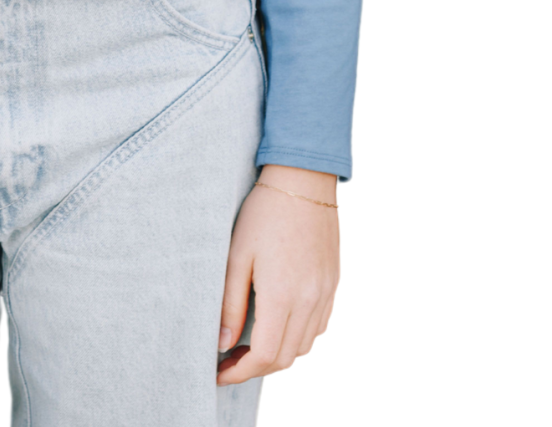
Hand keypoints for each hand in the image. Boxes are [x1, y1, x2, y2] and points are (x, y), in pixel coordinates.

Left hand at [216, 164, 339, 382]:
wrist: (303, 179)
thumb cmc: (263, 212)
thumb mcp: (237, 255)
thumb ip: (230, 304)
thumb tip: (223, 344)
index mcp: (283, 296)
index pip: (264, 356)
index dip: (240, 372)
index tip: (219, 371)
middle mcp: (309, 301)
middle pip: (285, 357)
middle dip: (255, 367)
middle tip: (229, 359)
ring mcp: (325, 293)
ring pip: (303, 346)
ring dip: (277, 353)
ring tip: (250, 342)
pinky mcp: (333, 283)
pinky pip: (317, 326)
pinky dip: (297, 336)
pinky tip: (278, 322)